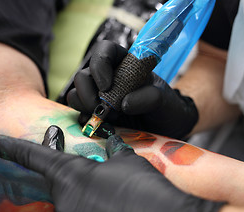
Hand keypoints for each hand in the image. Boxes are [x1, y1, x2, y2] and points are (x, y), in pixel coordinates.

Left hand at [0, 132, 221, 211]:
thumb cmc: (147, 190)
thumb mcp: (128, 163)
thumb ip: (111, 153)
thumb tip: (109, 144)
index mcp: (71, 178)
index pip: (34, 157)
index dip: (10, 147)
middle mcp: (65, 205)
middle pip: (61, 184)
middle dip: (77, 176)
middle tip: (103, 176)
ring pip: (74, 204)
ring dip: (90, 196)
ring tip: (120, 197)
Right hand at [67, 40, 198, 139]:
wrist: (166, 128)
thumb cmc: (166, 107)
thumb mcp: (164, 99)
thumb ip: (149, 97)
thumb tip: (123, 103)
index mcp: (125, 64)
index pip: (104, 51)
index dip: (100, 64)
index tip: (107, 85)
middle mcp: (108, 78)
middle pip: (83, 76)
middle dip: (87, 93)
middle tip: (103, 108)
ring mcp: (99, 97)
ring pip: (76, 95)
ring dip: (86, 107)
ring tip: (109, 119)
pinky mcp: (96, 114)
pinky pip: (79, 114)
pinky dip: (85, 120)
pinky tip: (102, 126)